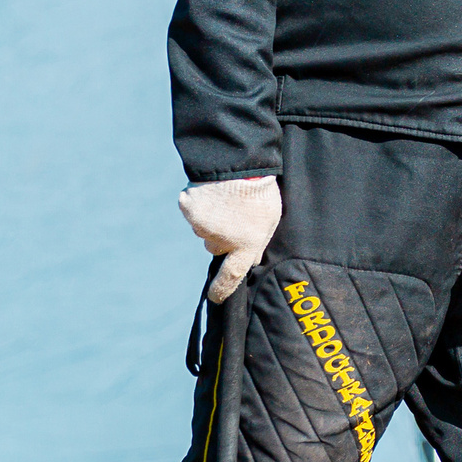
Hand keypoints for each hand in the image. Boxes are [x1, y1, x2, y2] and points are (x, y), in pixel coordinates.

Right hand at [178, 176, 281, 302]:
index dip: (222, 290)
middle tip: (234, 216)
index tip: (214, 298)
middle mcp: (221, 240)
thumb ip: (260, 242)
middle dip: (222, 237)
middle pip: (215, 248)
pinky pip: (192, 213)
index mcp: (245, 245)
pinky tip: (212, 193)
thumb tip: (253, 260)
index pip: (232, 276)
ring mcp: (202, 225)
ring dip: (212, 221)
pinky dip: (199, 206)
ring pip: (204, 230)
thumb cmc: (260, 191)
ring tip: (225, 201)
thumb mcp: (272, 219)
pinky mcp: (189, 210)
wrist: (238, 164)